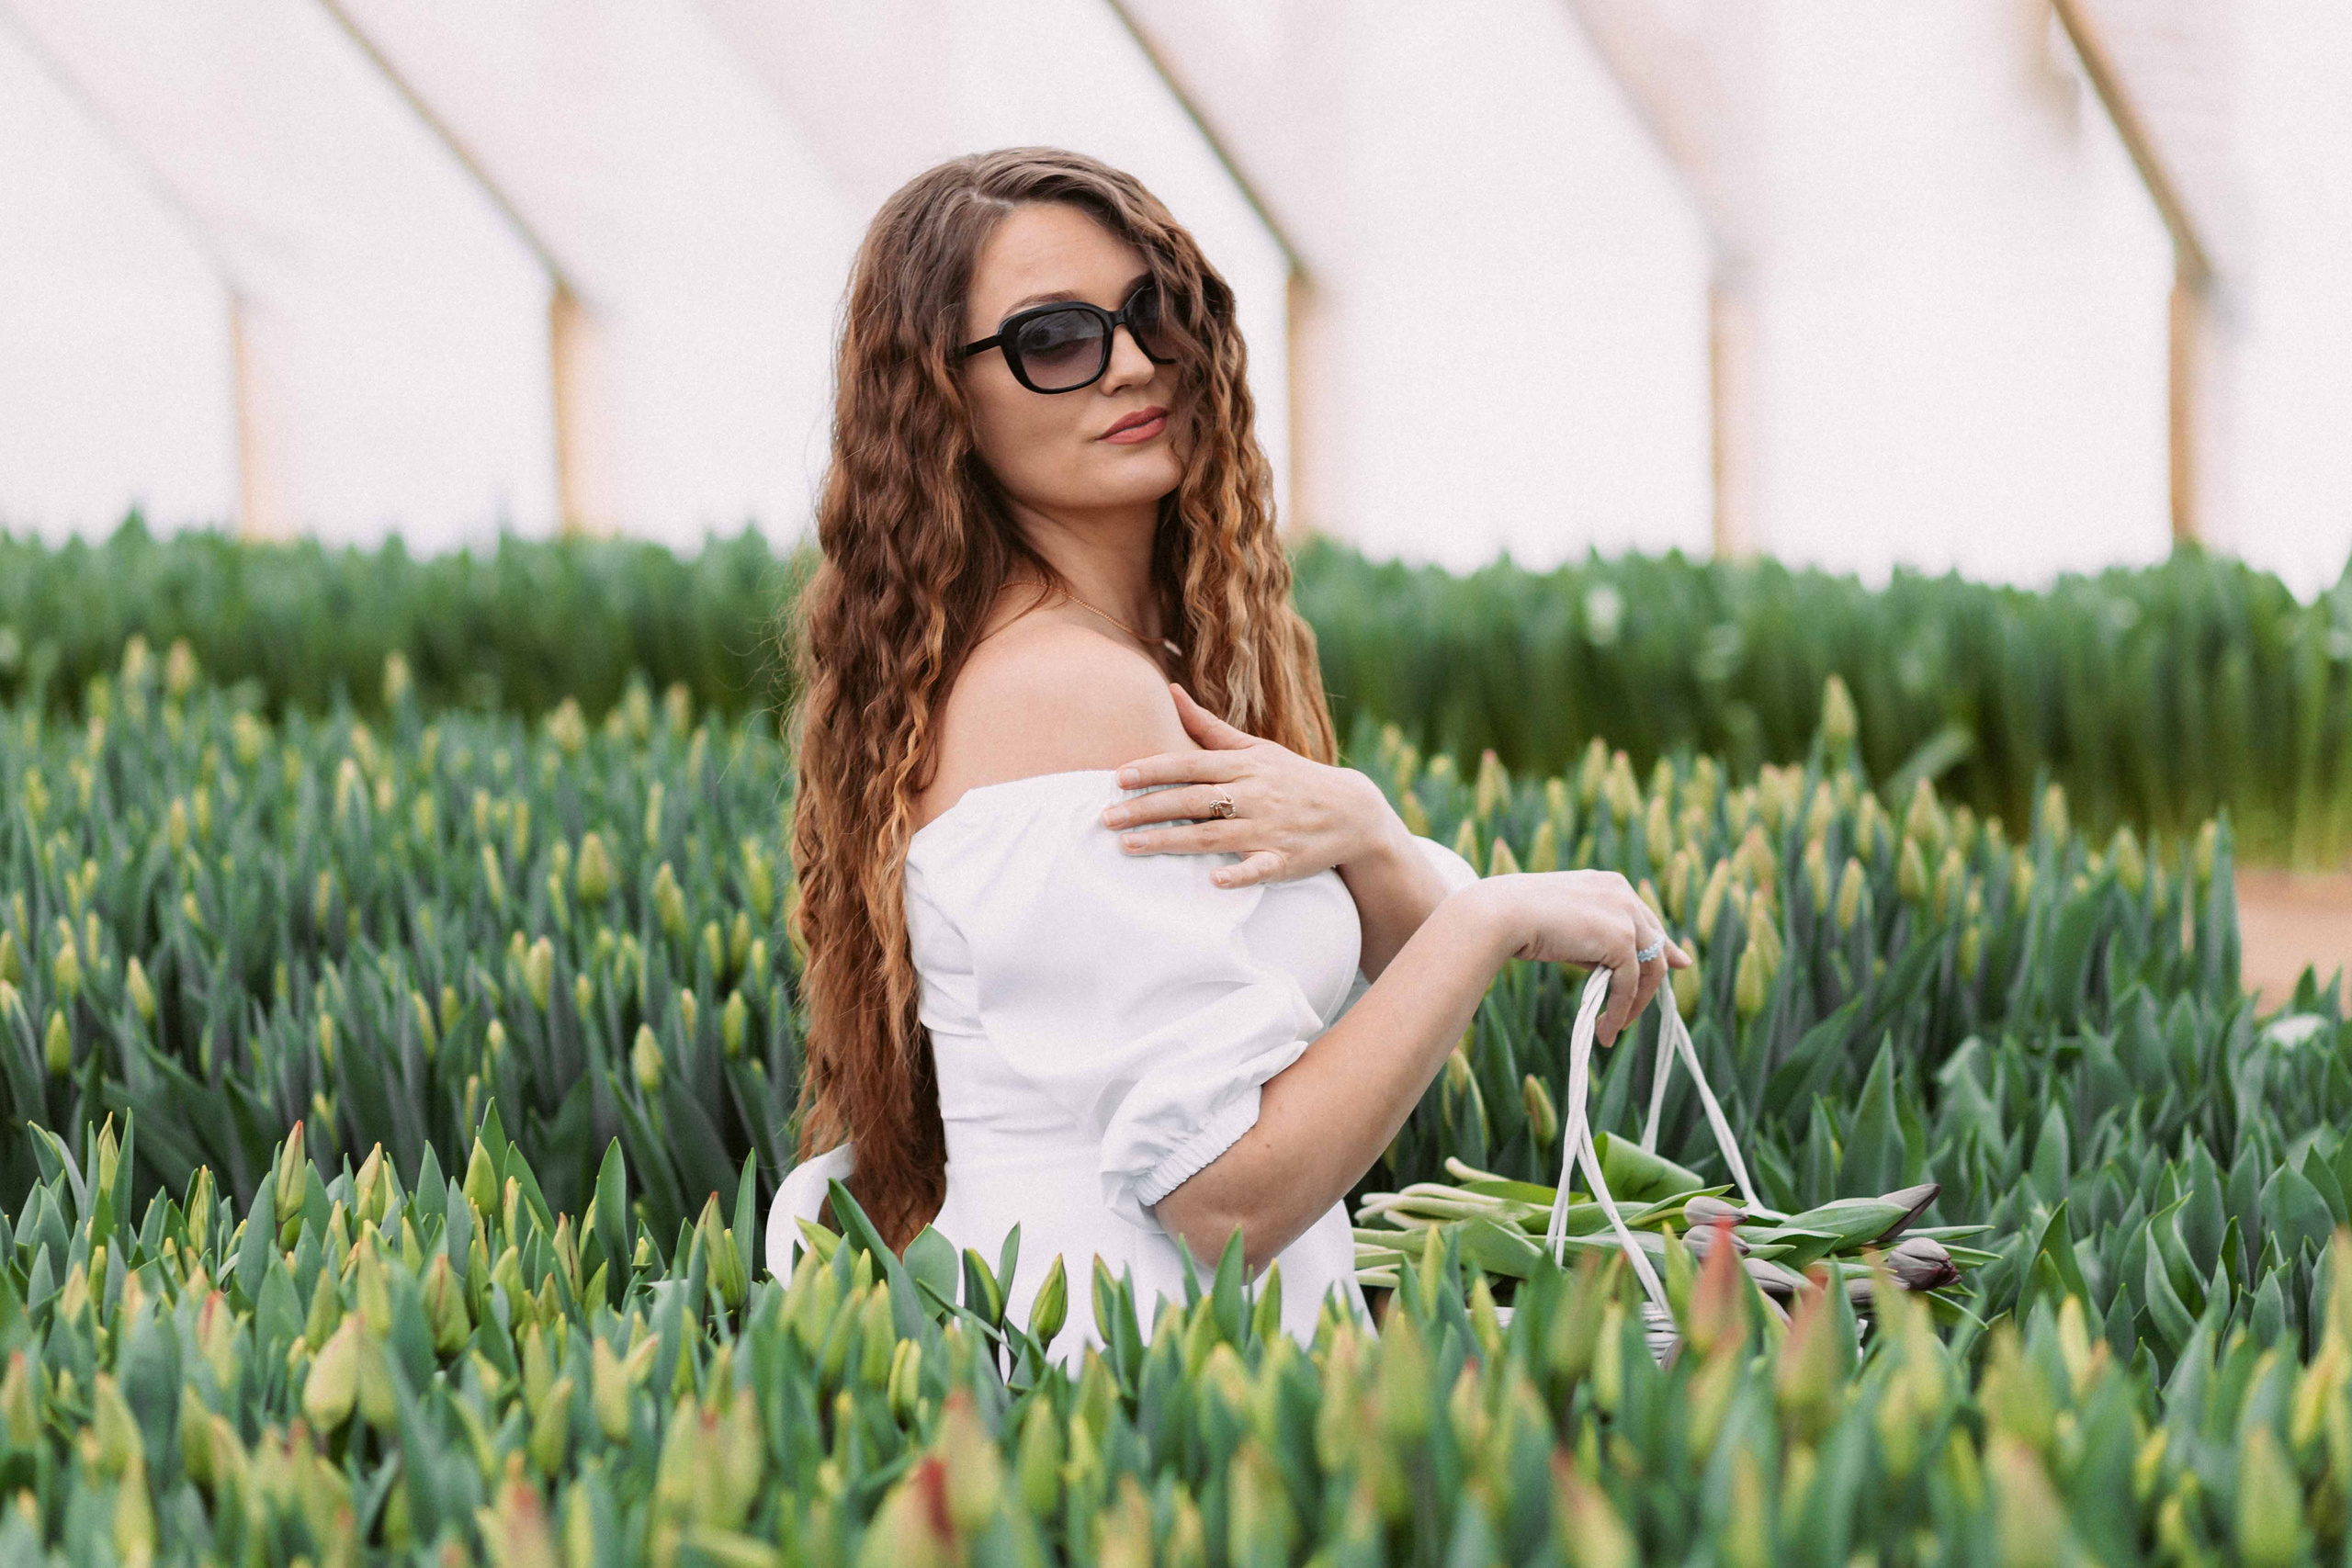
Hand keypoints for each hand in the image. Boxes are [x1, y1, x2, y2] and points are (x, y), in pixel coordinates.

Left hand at [1099, 683, 1399, 887]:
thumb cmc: (1293, 777)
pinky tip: (1213, 881)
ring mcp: (1269, 828)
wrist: (1352, 811)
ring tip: (1128, 847)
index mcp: (1244, 766)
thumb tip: (1170, 691)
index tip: (1118, 778)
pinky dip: (1238, 874)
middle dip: (1147, 809)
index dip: (1154, 770)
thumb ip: (1209, 726)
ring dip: (1170, 841)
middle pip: (1192, 800)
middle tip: (1106, 818)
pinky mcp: (1284, 859)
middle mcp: (1253, 794)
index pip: (1190, 765)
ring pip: (1212, 835)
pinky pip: (1259, 867)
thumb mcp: (1256, 748)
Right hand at [1464, 871, 1692, 1046]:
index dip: (1660, 946)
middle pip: (1655, 943)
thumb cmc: (1517, 918)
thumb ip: (1596, 939)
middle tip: (1635, 1012)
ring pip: (1650, 967)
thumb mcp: (1566, 924)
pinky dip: (1620, 1010)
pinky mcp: (1621, 937)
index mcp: (1609, 883)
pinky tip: (1603, 1028)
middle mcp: (1623, 892)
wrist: (1501, 914)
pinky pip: (1629, 983)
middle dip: (1652, 980)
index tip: (1677, 964)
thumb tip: (1614, 967)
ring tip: (1612, 1028)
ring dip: (1634, 1003)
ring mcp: (1625, 913)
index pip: (1644, 918)